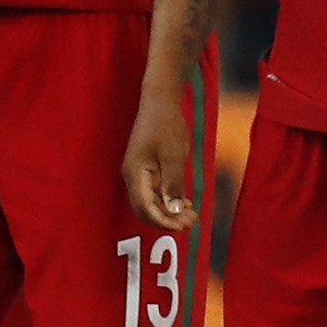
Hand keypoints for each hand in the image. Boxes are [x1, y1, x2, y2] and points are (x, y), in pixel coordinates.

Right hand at [121, 85, 205, 231]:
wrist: (161, 101)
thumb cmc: (166, 125)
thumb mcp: (173, 155)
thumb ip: (173, 183)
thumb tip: (173, 210)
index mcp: (135, 174)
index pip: (145, 209)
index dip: (163, 221)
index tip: (183, 226)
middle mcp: (134, 177)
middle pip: (147, 209)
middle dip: (169, 219)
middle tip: (193, 221)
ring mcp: (140, 173)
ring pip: (153, 202)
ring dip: (171, 211)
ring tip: (193, 214)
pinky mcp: (149, 169)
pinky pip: (157, 192)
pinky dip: (170, 200)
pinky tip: (187, 203)